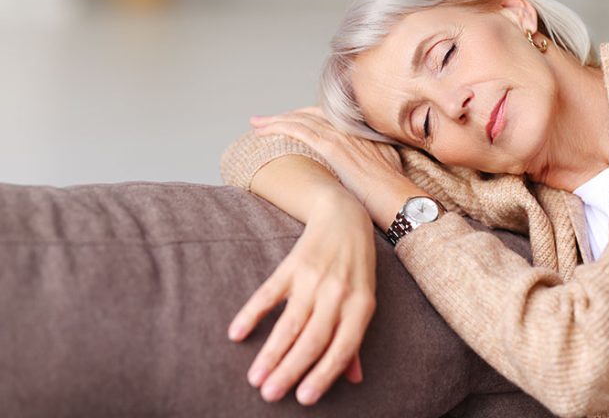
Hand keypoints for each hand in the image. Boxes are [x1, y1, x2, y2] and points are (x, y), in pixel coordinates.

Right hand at [227, 188, 376, 405]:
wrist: (344, 217)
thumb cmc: (356, 267)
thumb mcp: (363, 300)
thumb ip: (355, 340)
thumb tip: (355, 379)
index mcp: (360, 306)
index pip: (342, 348)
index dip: (324, 374)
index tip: (304, 398)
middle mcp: (338, 294)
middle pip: (312, 339)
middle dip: (290, 370)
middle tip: (269, 395)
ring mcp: (314, 279)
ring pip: (290, 322)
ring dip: (271, 352)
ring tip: (255, 377)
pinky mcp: (292, 265)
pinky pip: (269, 293)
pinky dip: (252, 313)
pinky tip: (237, 333)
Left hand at [249, 107, 404, 213]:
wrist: (402, 202)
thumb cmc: (394, 198)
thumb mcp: (385, 173)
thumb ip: (372, 165)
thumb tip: (360, 174)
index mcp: (362, 135)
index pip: (327, 118)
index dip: (306, 118)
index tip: (291, 122)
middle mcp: (351, 131)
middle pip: (312, 114)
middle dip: (287, 116)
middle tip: (265, 121)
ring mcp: (343, 137)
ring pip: (302, 119)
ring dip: (277, 120)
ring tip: (257, 124)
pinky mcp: (334, 148)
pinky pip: (300, 130)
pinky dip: (279, 127)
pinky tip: (263, 131)